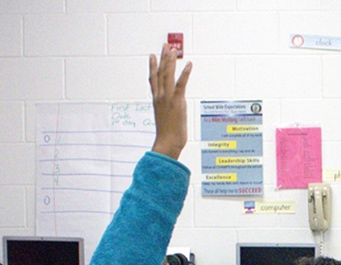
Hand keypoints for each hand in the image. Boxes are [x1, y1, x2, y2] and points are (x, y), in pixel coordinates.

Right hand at [149, 43, 191, 159]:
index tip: (152, 55)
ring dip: (171, 61)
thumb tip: (171, 108)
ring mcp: (168, 98)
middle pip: (160, 73)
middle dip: (163, 58)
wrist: (167, 143)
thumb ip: (166, 109)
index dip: (152, 66)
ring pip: (168, 75)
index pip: (153, 80)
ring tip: (173, 50)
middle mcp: (160, 97)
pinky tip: (188, 64)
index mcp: (156, 100)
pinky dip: (185, 73)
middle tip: (165, 45)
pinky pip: (181, 84)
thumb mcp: (164, 119)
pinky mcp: (177, 102)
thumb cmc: (167, 135)